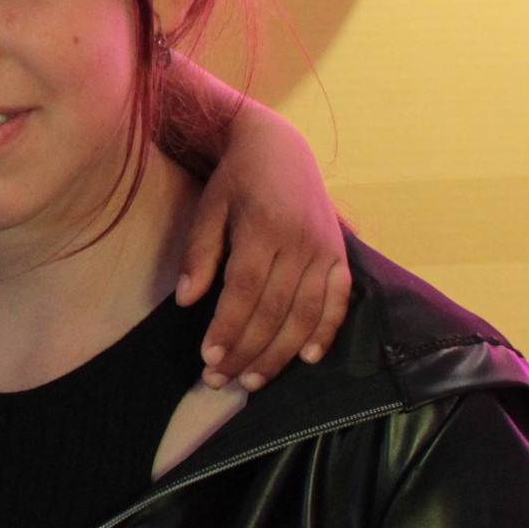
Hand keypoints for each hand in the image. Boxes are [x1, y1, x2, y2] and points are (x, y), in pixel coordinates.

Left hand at [175, 106, 348, 391]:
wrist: (279, 146)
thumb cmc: (235, 180)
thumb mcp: (209, 208)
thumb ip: (199, 254)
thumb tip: (187, 301)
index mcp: (263, 227)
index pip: (245, 290)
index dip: (228, 328)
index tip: (209, 359)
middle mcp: (299, 241)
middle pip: (275, 310)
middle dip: (248, 351)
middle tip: (222, 381)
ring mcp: (325, 249)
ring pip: (306, 313)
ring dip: (281, 353)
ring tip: (254, 381)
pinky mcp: (341, 254)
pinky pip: (339, 300)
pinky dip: (327, 331)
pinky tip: (309, 358)